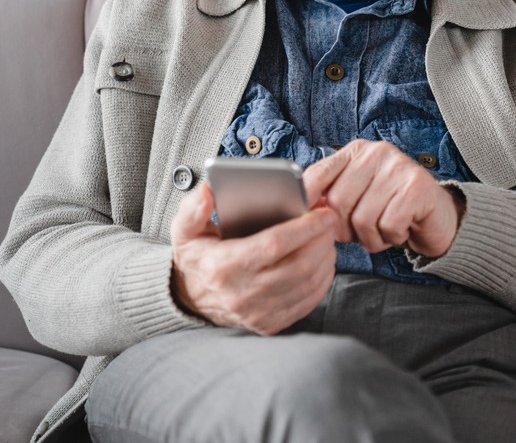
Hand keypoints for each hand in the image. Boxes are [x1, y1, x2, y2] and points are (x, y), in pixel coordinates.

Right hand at [170, 182, 336, 334]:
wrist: (191, 300)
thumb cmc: (197, 258)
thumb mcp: (185, 230)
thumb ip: (193, 209)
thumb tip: (208, 191)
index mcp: (222, 267)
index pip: (274, 245)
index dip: (305, 228)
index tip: (323, 212)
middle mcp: (242, 294)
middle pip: (299, 265)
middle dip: (322, 240)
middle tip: (330, 220)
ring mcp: (258, 313)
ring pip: (308, 283)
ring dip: (326, 257)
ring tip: (328, 236)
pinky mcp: (271, 324)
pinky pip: (308, 301)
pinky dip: (322, 279)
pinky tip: (323, 260)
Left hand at [304, 139, 464, 258]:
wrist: (436, 218)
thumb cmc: (390, 209)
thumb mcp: (357, 197)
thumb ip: (330, 197)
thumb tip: (300, 211)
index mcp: (357, 152)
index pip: (319, 174)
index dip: (306, 201)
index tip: (303, 221)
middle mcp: (377, 153)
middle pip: (338, 202)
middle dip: (346, 229)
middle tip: (363, 233)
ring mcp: (399, 167)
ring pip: (363, 219)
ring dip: (372, 238)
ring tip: (385, 231)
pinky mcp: (417, 187)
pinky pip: (388, 225)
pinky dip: (393, 237)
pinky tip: (403, 229)